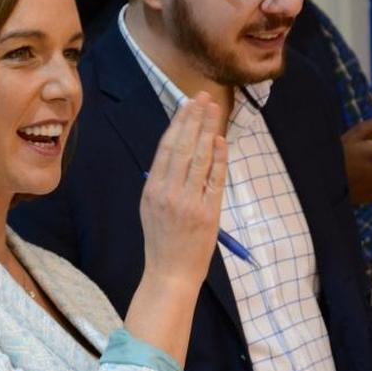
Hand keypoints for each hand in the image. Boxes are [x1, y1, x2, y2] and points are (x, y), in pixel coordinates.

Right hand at [139, 92, 227, 291]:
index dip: (178, 123)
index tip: (187, 105)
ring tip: (213, 110)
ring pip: (200, 158)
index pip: (166, 148)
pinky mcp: (208, 212)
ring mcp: (189, 202)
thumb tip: (175, 151)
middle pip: (183, 147)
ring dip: (208, 130)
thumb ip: (161, 182)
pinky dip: (219, 157)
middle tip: (202, 97)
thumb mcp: (150, 208)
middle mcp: (169, 193)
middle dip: (194, 119)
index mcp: (152, 190)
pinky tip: (221, 140)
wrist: (170, 273)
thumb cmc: (161, 241)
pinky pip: (215, 179)